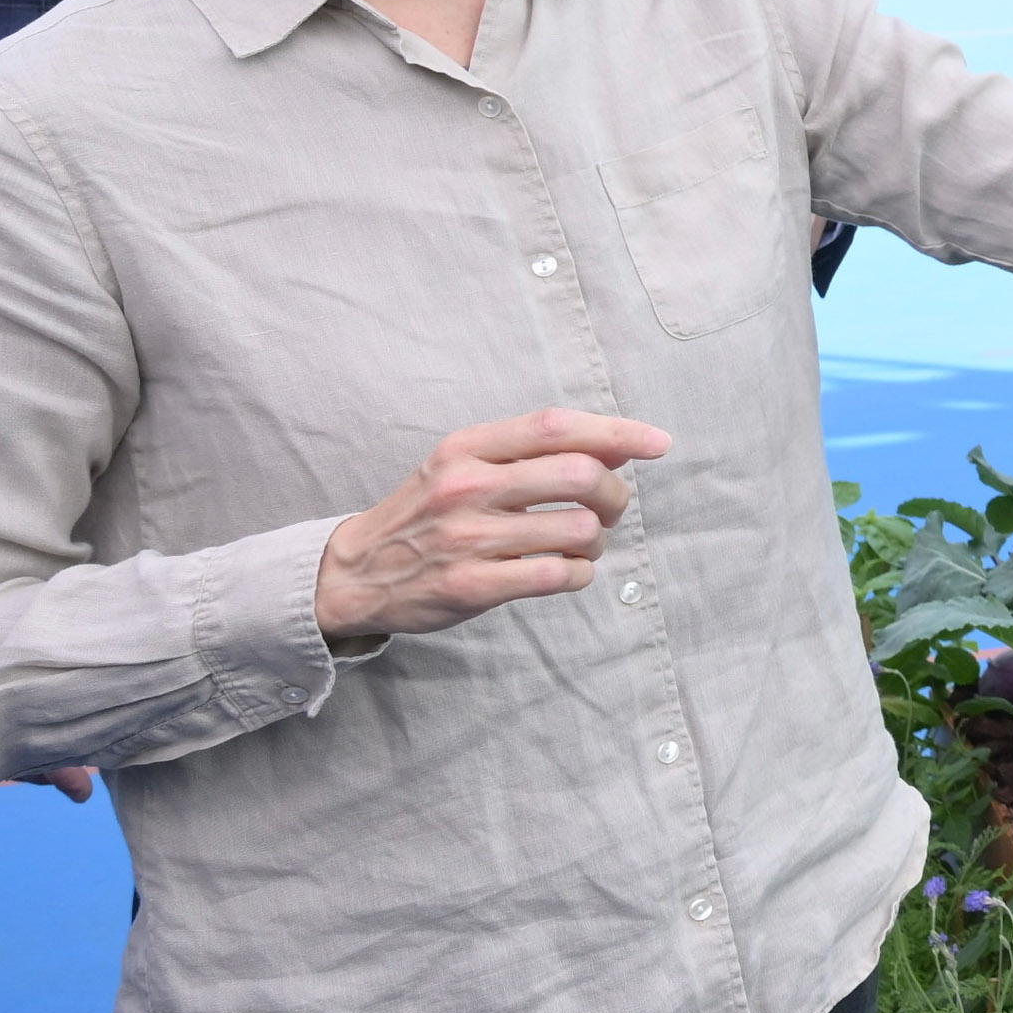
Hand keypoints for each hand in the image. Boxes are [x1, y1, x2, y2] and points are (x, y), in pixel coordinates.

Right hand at [316, 409, 674, 645]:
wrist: (354, 572)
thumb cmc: (426, 514)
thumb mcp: (463, 466)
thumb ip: (529, 453)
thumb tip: (616, 449)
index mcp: (467, 449)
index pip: (557, 426)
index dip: (618, 432)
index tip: (658, 444)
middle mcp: (467, 488)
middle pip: (581, 476)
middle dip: (616, 495)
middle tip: (610, 510)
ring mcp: (468, 538)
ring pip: (579, 530)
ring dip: (597, 541)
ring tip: (580, 544)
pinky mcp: (472, 586)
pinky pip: (560, 574)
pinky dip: (580, 573)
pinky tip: (566, 570)